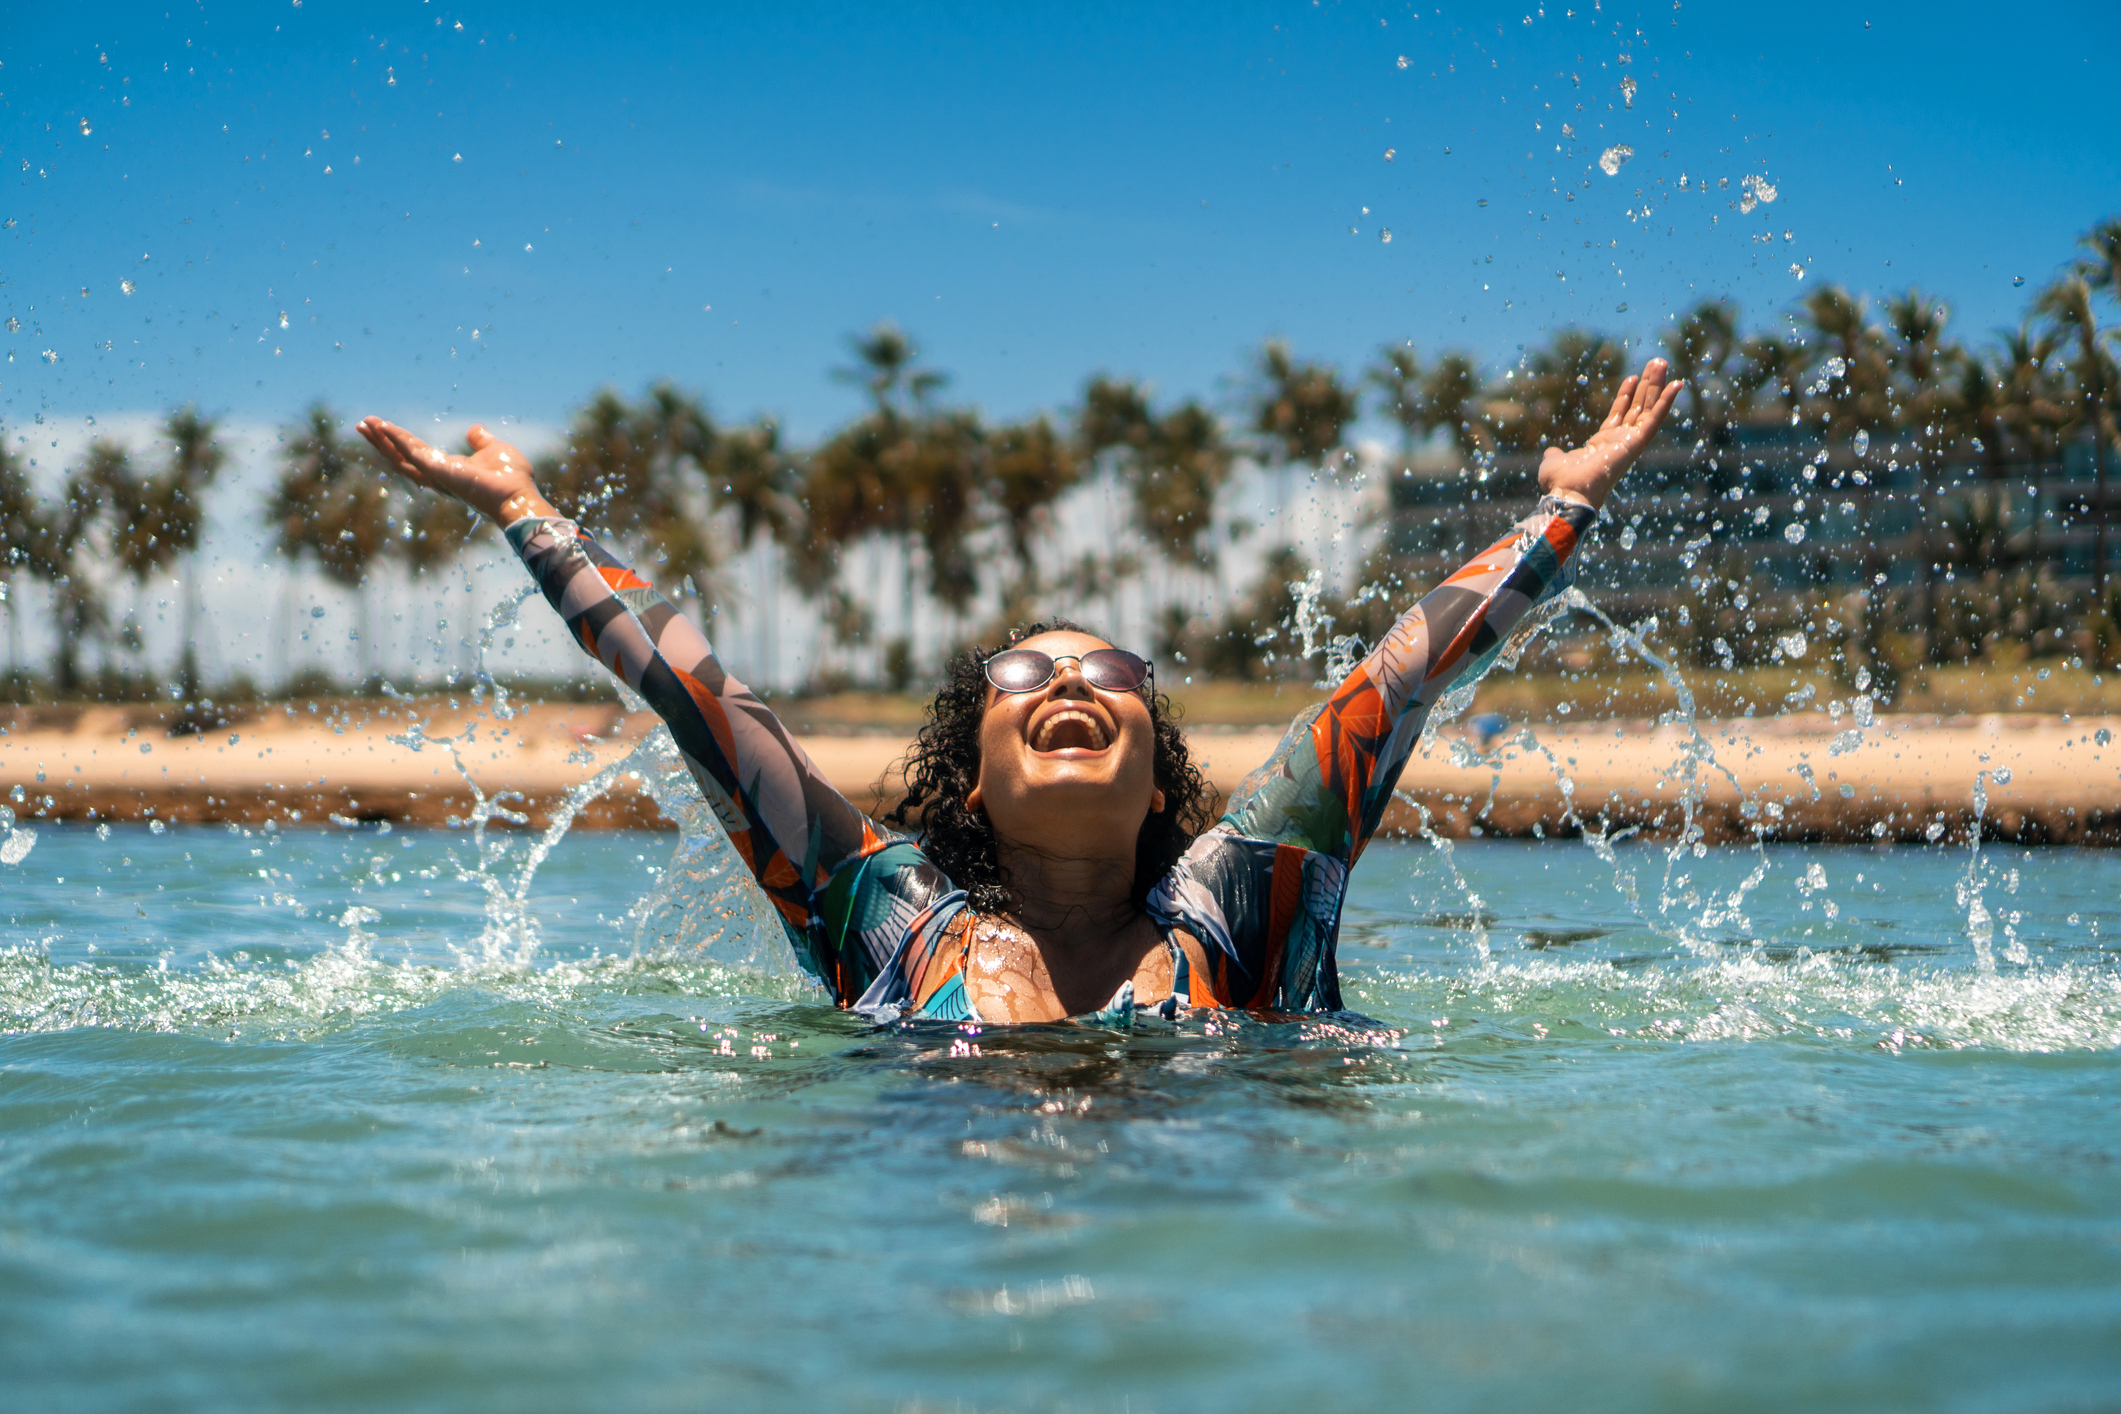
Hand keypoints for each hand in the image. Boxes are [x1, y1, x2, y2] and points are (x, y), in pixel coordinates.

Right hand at [356, 417, 553, 523]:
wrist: (519, 496)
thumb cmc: (511, 478)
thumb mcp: (494, 450)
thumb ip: (481, 441)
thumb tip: (473, 430)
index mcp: (448, 471)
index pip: (416, 455)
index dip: (398, 442)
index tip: (382, 427)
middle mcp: (438, 476)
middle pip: (401, 458)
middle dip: (381, 442)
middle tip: (362, 425)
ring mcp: (436, 476)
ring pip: (400, 458)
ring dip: (382, 440)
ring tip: (365, 424)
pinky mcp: (439, 472)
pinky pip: (412, 454)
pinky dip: (397, 439)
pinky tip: (384, 426)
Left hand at [1536, 358, 1682, 510]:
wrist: (1569, 491)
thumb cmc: (1561, 481)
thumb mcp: (1555, 461)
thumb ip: (1556, 454)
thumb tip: (1552, 452)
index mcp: (1602, 445)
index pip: (1619, 415)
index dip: (1625, 396)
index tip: (1632, 378)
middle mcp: (1619, 442)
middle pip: (1637, 407)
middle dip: (1646, 386)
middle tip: (1656, 364)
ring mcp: (1630, 441)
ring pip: (1648, 408)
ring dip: (1656, 386)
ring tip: (1662, 363)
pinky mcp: (1637, 442)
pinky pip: (1655, 418)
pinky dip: (1666, 402)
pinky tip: (1676, 384)